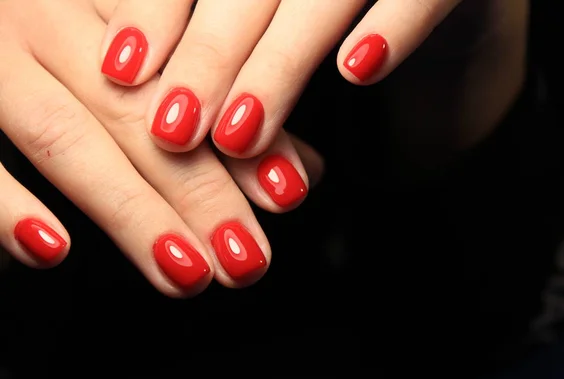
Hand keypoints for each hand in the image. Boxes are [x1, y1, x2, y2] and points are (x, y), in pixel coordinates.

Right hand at [0, 0, 321, 296]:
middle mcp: (48, 14)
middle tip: (246, 256)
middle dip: (200, 190)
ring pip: (65, 135)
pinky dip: (4, 205)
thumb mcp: (143, 39)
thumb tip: (298, 161)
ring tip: (187, 271)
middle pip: (137, 112)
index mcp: (112, 3)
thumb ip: (214, 95)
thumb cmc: (70, 29)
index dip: (241, 133)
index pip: (191, 72)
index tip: (287, 189)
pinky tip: (51, 248)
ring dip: (132, 212)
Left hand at [100, 0, 460, 157]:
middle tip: (171, 129)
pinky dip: (397, 23)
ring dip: (278, 62)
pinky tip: (359, 69)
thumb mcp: (265, 7)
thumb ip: (217, 26)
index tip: (122, 72)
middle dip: (208, 56)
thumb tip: (141, 87)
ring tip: (238, 135)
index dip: (157, 11)